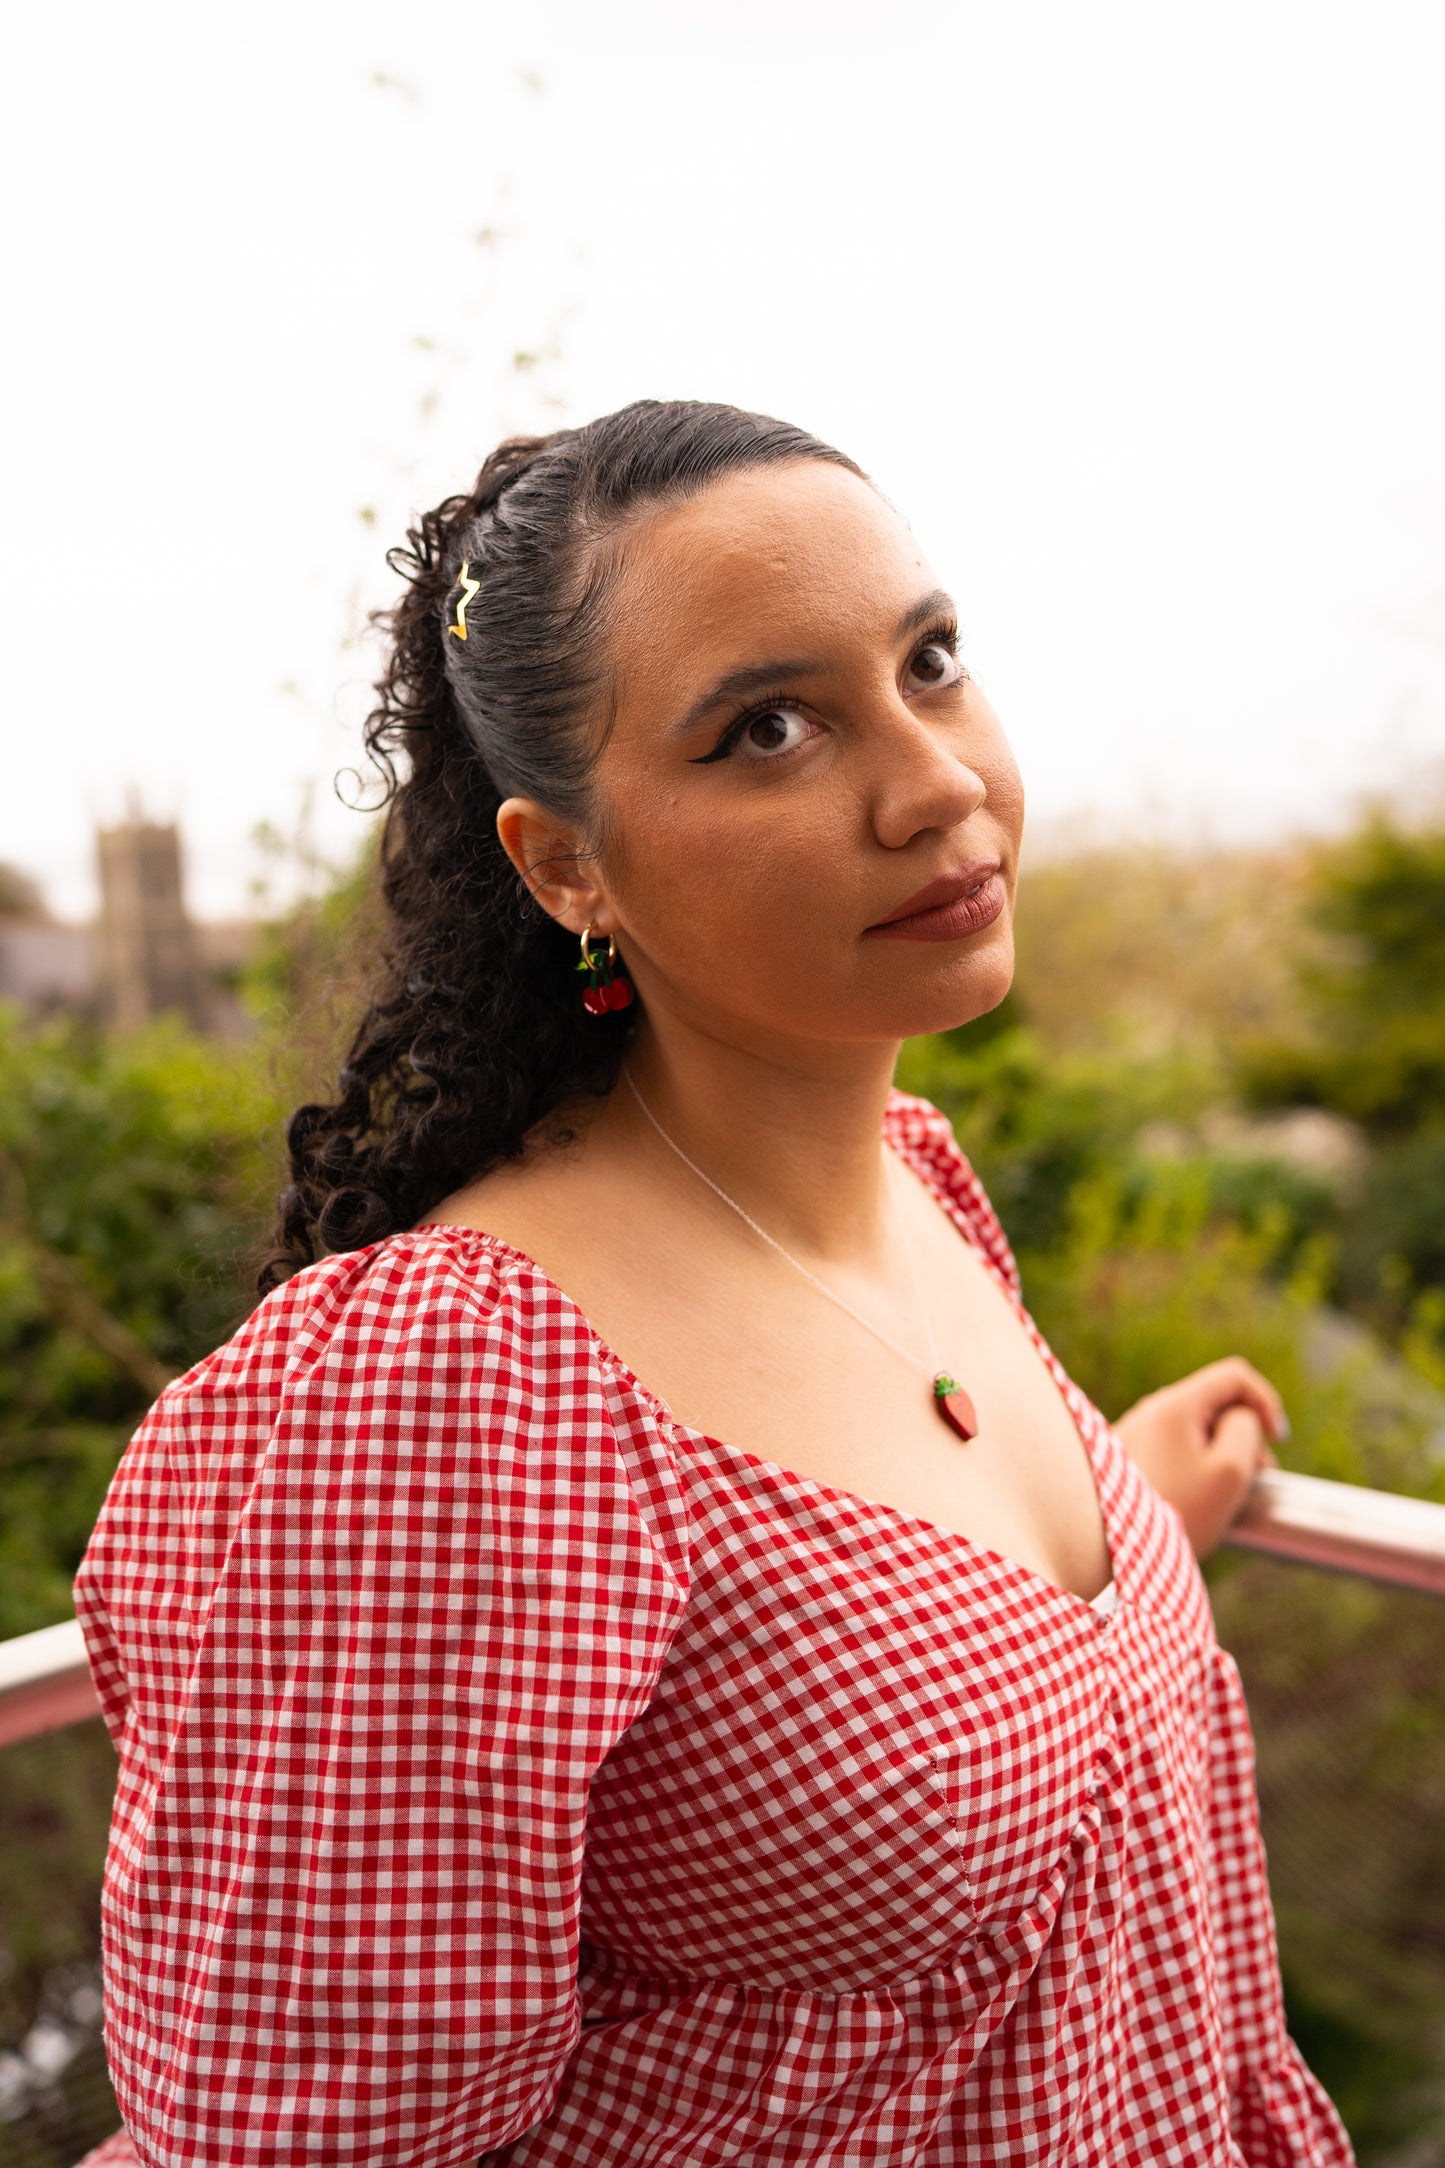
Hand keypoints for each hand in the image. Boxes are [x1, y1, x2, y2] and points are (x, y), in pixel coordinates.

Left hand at [1112, 1358, 1286, 1557]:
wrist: (1107, 1547)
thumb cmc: (1176, 1511)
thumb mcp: (1230, 1471)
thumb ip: (1247, 1430)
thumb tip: (1241, 1417)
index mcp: (1175, 1405)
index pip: (1235, 1376)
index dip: (1266, 1401)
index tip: (1278, 1440)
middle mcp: (1151, 1411)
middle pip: (1216, 1405)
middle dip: (1246, 1435)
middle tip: (1258, 1478)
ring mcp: (1136, 1433)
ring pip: (1196, 1430)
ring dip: (1223, 1455)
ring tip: (1231, 1496)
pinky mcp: (1129, 1458)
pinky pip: (1175, 1449)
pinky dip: (1198, 1467)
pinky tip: (1203, 1501)